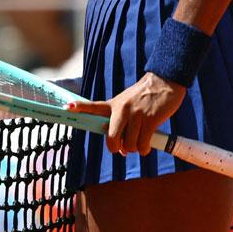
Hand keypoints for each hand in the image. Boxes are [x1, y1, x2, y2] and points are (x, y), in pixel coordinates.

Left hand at [68, 72, 186, 155]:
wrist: (165, 81)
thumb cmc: (145, 96)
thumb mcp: (127, 103)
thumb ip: (120, 121)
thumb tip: (121, 148)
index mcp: (114, 104)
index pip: (93, 106)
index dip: (80, 108)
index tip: (67, 107)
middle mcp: (122, 110)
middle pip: (111, 138)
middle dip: (116, 148)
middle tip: (123, 149)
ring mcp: (135, 115)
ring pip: (128, 145)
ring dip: (134, 149)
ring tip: (139, 143)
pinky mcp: (150, 121)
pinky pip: (142, 145)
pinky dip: (144, 149)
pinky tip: (146, 145)